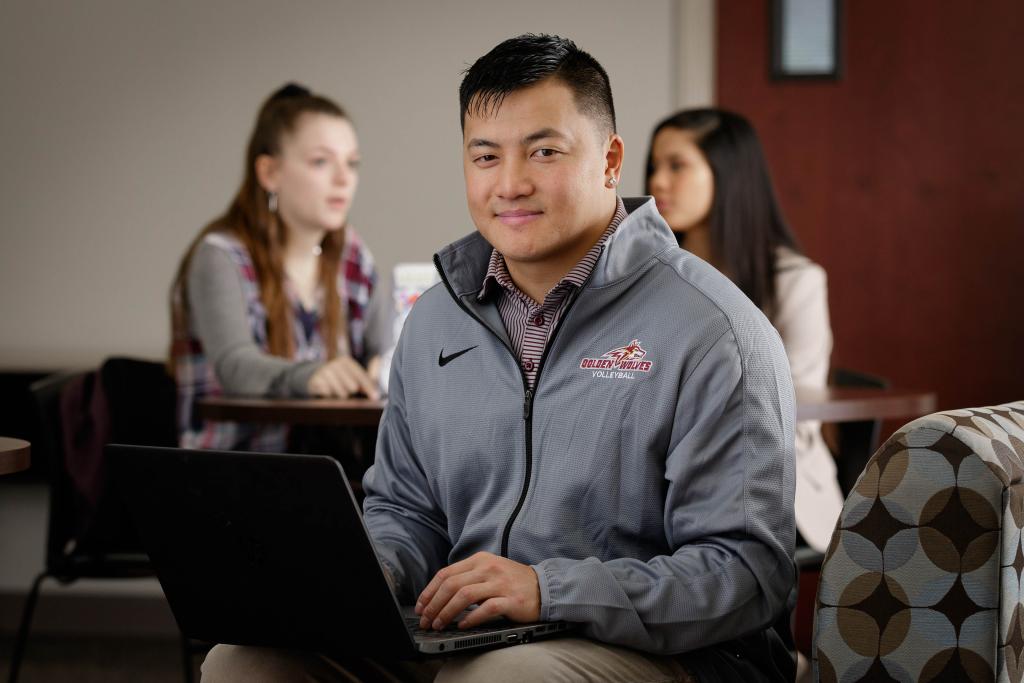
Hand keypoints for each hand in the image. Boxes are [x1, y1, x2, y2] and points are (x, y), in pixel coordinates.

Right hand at [307, 356, 379, 399]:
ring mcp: (324, 372)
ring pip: (341, 392)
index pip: (361, 376)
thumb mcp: (354, 375)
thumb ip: (369, 376)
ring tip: (338, 392)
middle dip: (353, 392)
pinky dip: (330, 396)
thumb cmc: (340, 378)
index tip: (375, 397)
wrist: (316, 376)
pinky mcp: (315, 381)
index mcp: (347, 362)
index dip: (369, 387)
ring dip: (341, 395)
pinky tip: (328, 392)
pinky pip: (329, 394)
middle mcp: (335, 364)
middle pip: (352, 386)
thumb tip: (379, 368)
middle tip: (349, 391)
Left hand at [415, 552, 540, 629]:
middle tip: (426, 620)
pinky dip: (471, 618)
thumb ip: (468, 577)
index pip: (446, 573)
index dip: (429, 591)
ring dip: (447, 612)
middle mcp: (488, 568)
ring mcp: (500, 583)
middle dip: (434, 605)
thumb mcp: (489, 570)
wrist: (545, 586)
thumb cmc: (513, 581)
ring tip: (440, 625)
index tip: (420, 606)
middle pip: (451, 585)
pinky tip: (462, 625)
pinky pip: (486, 609)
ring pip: (464, 595)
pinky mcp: (511, 600)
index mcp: (480, 559)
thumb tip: (440, 594)